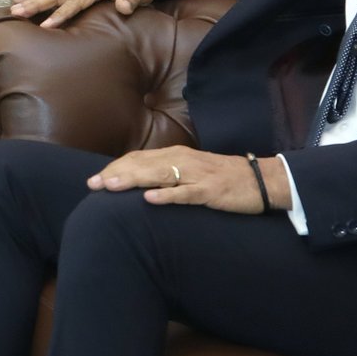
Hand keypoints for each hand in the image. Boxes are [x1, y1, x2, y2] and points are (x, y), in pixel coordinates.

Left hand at [87, 147, 283, 214]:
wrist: (264, 181)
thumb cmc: (224, 179)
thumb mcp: (192, 172)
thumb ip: (168, 174)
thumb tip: (139, 184)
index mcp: (177, 155)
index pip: (138, 158)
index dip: (116, 168)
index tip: (95, 180)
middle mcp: (184, 160)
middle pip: (143, 164)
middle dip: (116, 174)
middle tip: (93, 185)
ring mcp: (197, 175)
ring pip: (159, 175)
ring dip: (133, 180)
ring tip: (111, 187)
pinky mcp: (211, 191)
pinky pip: (186, 193)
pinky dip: (167, 195)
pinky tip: (149, 200)